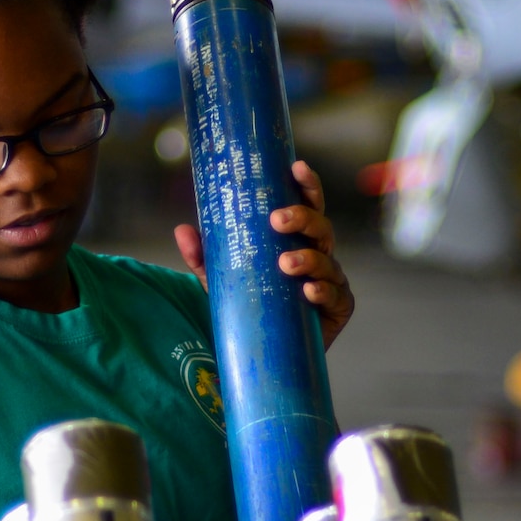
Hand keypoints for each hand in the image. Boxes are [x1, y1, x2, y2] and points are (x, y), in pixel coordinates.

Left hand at [175, 160, 356, 348]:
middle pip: (320, 227)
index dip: (307, 185)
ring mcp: (332, 281)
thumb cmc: (252, 306)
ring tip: (286, 264)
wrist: (266, 353)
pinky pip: (336, 295)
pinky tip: (308, 291)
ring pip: (327, 261)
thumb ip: (205, 258)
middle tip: (277, 219)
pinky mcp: (338, 308)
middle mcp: (318, 255)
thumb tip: (183, 230)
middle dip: (303, 218)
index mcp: (297, 240)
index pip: (308, 206)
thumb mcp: (222, 280)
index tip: (296, 167)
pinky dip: (323, 291)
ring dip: (308, 258)